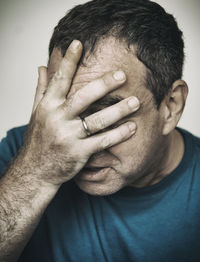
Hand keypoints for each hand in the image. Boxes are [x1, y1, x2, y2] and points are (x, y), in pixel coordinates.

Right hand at [21, 40, 139, 185]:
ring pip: (96, 120)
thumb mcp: (37, 113)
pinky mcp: (78, 152)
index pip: (59, 79)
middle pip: (83, 97)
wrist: (36, 170)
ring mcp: (68, 136)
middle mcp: (57, 118)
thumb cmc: (39, 139)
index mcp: (48, 106)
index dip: (68, 61)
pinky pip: (102, 141)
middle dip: (103, 84)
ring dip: (118, 110)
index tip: (79, 43)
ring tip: (136, 102)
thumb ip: (41, 89)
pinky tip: (132, 127)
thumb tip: (42, 67)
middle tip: (123, 75)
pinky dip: (118, 134)